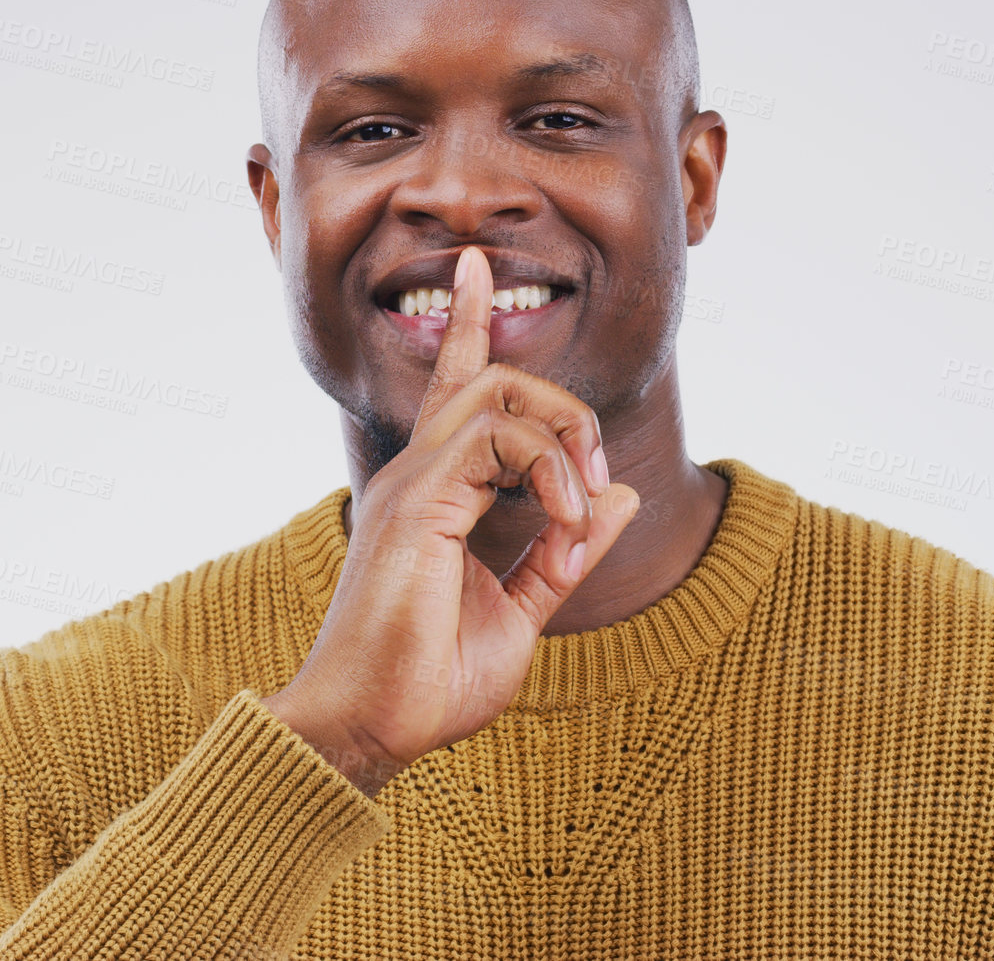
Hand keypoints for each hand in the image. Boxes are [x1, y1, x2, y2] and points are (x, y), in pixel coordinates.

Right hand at [262, 246, 639, 795]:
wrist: (375, 725)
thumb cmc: (430, 680)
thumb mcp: (523, 610)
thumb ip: (564, 552)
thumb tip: (618, 499)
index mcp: (435, 493)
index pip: (455, 387)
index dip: (468, 323)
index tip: (475, 269)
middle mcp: (417, 473)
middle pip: (496, 379)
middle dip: (565, 411)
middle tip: (590, 487)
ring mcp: (413, 480)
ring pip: (503, 393)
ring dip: (565, 439)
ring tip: (579, 510)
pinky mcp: (419, 498)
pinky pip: (501, 438)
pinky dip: (552, 474)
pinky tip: (564, 526)